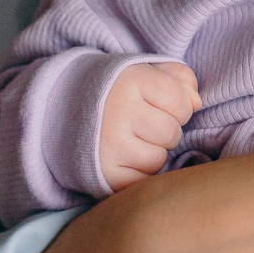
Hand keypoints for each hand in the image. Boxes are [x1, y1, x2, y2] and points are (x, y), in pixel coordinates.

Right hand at [98, 61, 199, 191]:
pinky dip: (138, 173)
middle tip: (141, 123)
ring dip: (152, 152)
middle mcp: (118, 111)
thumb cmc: (113, 90)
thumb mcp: (142, 71)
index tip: (158, 104)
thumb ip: (178, 78)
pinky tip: (123, 157)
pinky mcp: (104, 174)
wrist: (56, 109)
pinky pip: (143, 181)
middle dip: (165, 130)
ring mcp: (109, 145)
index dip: (177, 105)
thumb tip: (197, 103)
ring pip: (159, 160)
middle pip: (172, 133)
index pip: (182, 103)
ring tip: (131, 139)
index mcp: (130, 80)